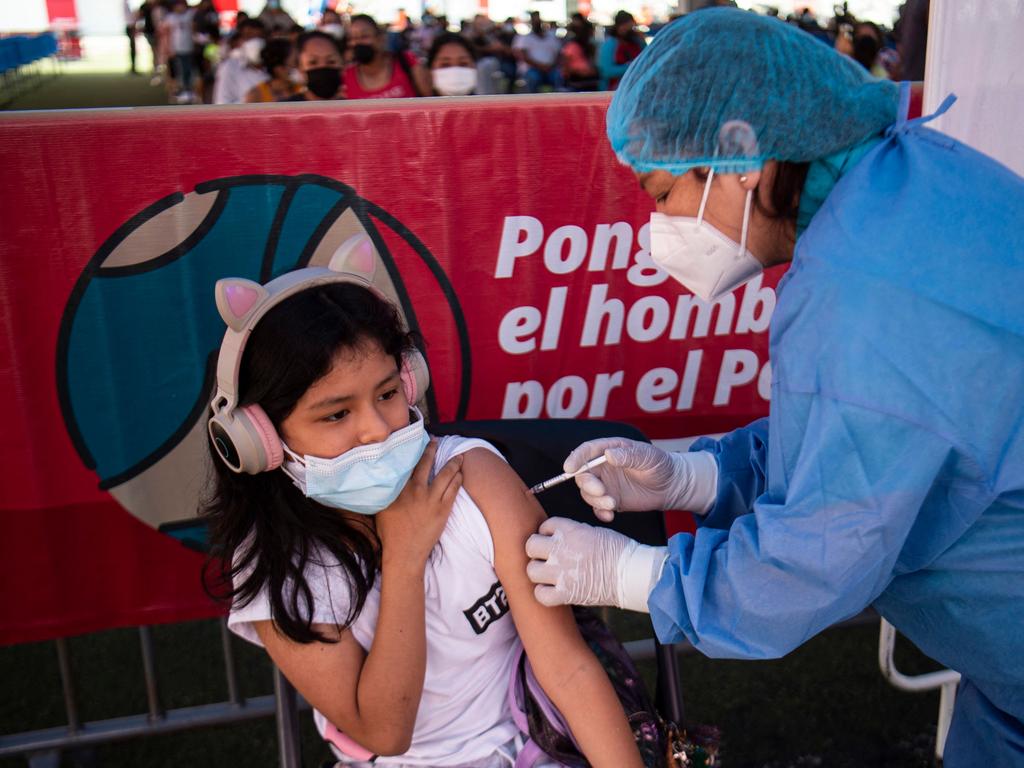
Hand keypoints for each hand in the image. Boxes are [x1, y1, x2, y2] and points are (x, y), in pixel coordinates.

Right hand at [375, 440, 462, 568]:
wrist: (405, 552)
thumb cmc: (390, 532)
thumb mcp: (381, 507)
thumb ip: (385, 491)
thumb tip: (383, 479)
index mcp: (399, 488)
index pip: (408, 463)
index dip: (415, 450)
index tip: (418, 440)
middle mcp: (416, 490)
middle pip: (427, 463)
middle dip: (433, 449)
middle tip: (437, 440)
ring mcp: (431, 499)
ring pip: (446, 474)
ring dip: (453, 463)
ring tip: (459, 456)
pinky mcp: (443, 509)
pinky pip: (454, 489)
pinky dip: (458, 479)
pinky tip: (460, 474)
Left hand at [526, 518, 666, 610]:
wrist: (632, 574)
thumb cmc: (619, 551)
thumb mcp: (594, 531)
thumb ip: (572, 533)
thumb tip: (557, 537)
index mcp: (569, 530)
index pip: (544, 526)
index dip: (548, 534)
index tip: (555, 541)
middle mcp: (561, 548)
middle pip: (531, 546)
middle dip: (537, 551)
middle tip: (547, 557)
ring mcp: (561, 572)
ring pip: (531, 570)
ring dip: (539, 573)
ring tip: (550, 575)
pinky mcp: (565, 593)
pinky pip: (540, 594)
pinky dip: (544, 594)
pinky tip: (553, 591)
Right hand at [563, 438, 717, 521]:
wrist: (670, 486)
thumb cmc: (660, 465)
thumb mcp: (648, 456)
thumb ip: (629, 455)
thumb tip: (609, 455)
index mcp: (609, 450)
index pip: (586, 451)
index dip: (575, 458)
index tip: (569, 468)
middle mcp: (602, 467)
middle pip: (582, 474)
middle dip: (587, 484)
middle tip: (601, 491)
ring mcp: (605, 484)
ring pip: (588, 493)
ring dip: (596, 500)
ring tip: (613, 504)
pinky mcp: (610, 500)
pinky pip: (597, 507)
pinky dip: (600, 512)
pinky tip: (610, 515)